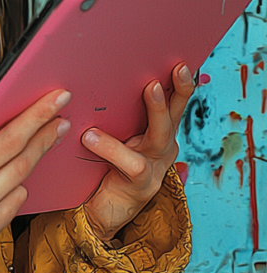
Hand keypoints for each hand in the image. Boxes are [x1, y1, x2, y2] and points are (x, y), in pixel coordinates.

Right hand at [0, 89, 71, 272]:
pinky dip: (13, 191)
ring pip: (18, 191)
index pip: (2, 145)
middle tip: (60, 116)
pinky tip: (13, 175)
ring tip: (40, 141)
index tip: (53, 102)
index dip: (32, 120)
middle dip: (43, 137)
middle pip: (20, 166)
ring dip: (31, 164)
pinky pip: (7, 215)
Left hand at [82, 63, 194, 241]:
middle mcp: (162, 147)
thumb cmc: (101, 166)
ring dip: (156, 109)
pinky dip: (111, 147)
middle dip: (179, 89)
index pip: (173, 103)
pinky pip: (132, 163)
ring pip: (160, 135)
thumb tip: (94, 76)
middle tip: (178, 67)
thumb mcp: (112, 135)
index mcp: (157, 133)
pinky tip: (91, 137)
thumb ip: (113, 114)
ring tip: (150, 87)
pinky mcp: (142, 185)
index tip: (181, 60)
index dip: (179, 84)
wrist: (98, 211)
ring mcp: (155, 166)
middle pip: (175, 114)